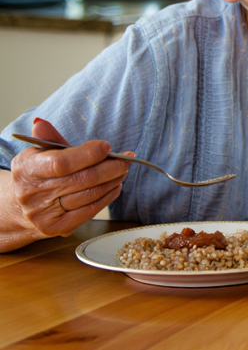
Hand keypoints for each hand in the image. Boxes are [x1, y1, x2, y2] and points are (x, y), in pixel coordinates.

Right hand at [8, 118, 129, 239]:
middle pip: (83, 179)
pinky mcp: (57, 228)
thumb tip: (41, 122)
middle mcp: (32, 194)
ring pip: (90, 195)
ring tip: (123, 170)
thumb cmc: (37, 174)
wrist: (19, 208)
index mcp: (27, 169)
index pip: (62, 163)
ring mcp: (44, 214)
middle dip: (111, 167)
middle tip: (127, 159)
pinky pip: (90, 210)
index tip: (107, 147)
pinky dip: (108, 196)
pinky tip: (115, 186)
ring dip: (113, 181)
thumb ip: (48, 139)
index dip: (89, 154)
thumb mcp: (38, 154)